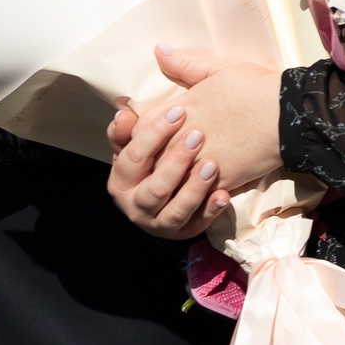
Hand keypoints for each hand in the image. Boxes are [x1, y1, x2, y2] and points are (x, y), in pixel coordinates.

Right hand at [107, 103, 227, 238]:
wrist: (162, 202)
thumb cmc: (148, 167)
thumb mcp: (133, 150)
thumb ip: (125, 133)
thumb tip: (123, 115)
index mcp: (120, 183)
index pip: (133, 158)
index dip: (154, 133)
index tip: (179, 112)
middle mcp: (136, 207)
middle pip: (155, 188)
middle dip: (177, 161)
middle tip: (198, 135)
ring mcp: (160, 223)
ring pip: (177, 211)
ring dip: (195, 188)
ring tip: (213, 164)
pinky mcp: (184, 232)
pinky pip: (199, 223)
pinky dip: (211, 209)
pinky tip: (224, 194)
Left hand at [152, 45, 285, 189]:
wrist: (291, 116)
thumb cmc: (256, 88)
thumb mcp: (220, 69)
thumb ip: (184, 64)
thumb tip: (158, 48)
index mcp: (178, 112)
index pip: (138, 130)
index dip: (141, 132)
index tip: (151, 131)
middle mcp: (181, 141)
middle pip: (148, 159)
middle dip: (150, 158)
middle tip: (162, 155)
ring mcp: (198, 164)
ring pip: (168, 180)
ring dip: (170, 176)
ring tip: (178, 173)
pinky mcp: (218, 182)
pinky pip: (195, 195)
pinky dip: (194, 191)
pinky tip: (199, 186)